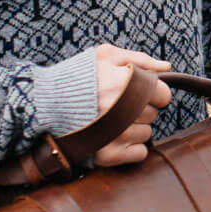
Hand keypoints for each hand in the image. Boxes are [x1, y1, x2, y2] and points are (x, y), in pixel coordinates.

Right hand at [90, 44, 171, 166]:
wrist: (43, 103)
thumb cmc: (78, 76)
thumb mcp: (106, 56)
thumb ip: (140, 59)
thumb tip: (167, 68)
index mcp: (126, 83)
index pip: (163, 95)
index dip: (152, 92)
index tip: (138, 91)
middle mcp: (123, 110)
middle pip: (152, 115)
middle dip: (139, 109)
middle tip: (116, 104)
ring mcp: (116, 135)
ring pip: (147, 134)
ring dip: (134, 128)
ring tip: (110, 119)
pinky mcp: (107, 155)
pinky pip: (140, 153)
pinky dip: (131, 148)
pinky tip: (113, 136)